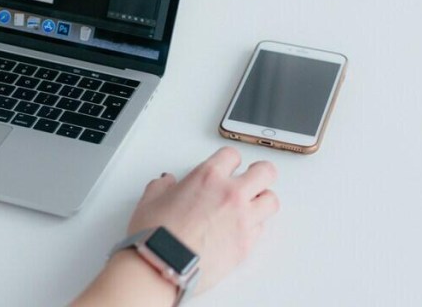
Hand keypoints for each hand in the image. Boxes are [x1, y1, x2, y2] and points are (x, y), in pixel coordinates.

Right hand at [127, 146, 279, 293]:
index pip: (232, 155)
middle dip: (260, 173)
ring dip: (262, 201)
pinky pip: (262, 229)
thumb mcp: (150, 201)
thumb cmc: (156, 236)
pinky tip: (242, 228)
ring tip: (252, 205)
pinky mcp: (247, 245)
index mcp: (207, 177)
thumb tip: (166, 184)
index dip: (230, 159)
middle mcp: (230, 195)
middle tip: (254, 176)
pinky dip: (254, 227)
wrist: (164, 266)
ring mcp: (242, 220)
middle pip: (265, 172)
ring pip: (271, 201)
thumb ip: (162, 187)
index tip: (228, 165)